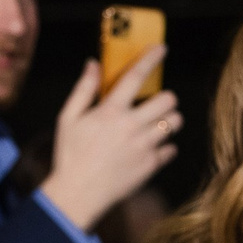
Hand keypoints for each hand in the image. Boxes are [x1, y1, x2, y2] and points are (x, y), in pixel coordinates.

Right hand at [36, 48, 179, 233]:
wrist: (78, 193)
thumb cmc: (69, 155)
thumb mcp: (67, 119)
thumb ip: (83, 90)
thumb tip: (93, 64)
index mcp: (110, 112)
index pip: (135, 77)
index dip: (150, 59)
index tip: (161, 49)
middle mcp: (131, 126)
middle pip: (168, 100)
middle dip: (166, 99)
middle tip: (156, 105)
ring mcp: (143, 146)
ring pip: (174, 123)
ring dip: (168, 121)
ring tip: (155, 127)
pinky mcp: (150, 165)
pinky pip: (171, 149)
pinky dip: (164, 148)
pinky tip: (149, 150)